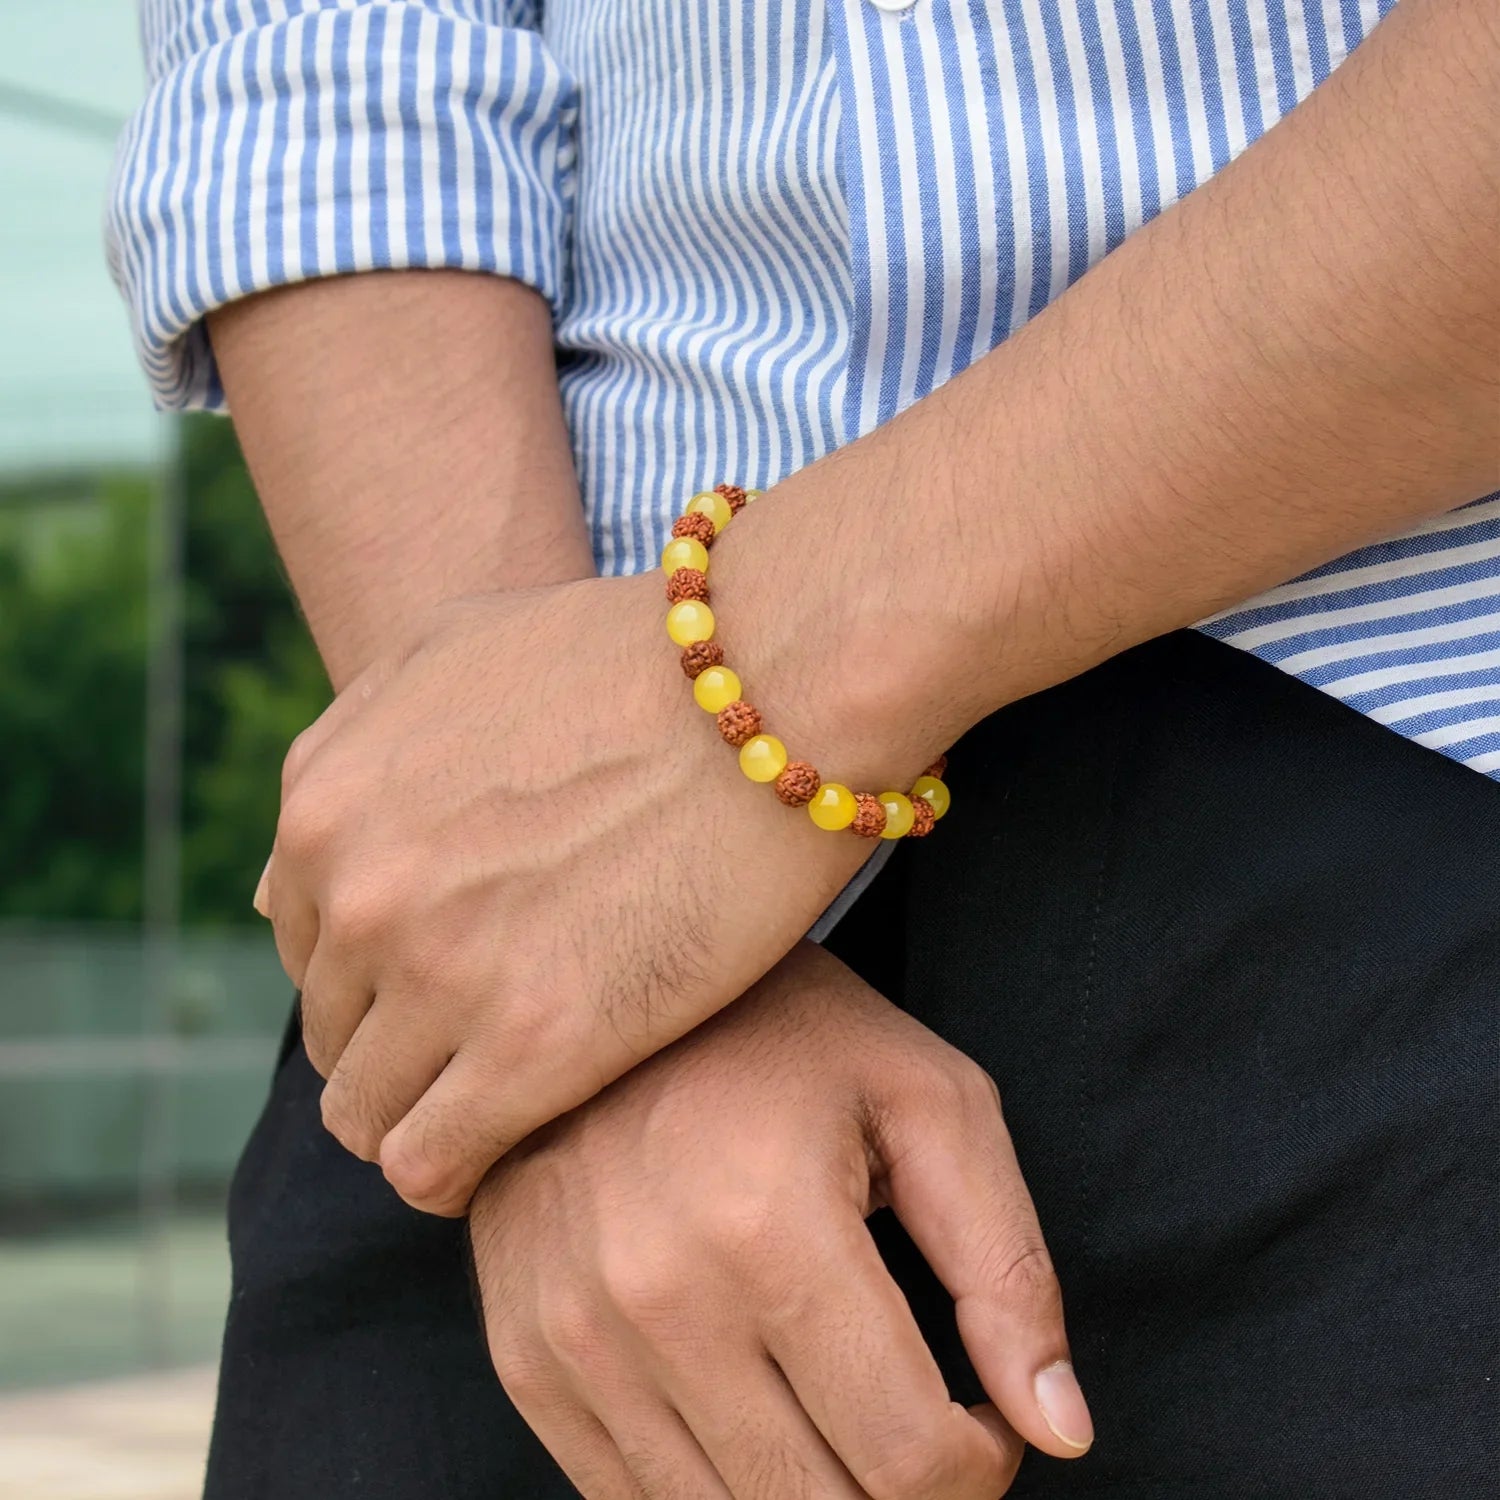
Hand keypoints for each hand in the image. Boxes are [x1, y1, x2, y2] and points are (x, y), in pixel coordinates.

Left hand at [264, 574, 905, 1215]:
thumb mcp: (453, 649)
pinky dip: (459, 1170)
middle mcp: (362, 894)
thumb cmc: (633, 658)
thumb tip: (288, 883)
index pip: (305, 948)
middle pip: (336, 1035)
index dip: (380, 972)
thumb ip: (351, 749)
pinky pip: (432, 1166)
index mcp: (329, 804)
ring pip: (368, 1115)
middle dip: (403, 1043)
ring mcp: (441, 973)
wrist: (776, 681)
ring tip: (510, 1097)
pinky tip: (517, 1144)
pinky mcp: (536, 1046)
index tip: (452, 982)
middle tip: (494, 1041)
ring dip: (427, 1114)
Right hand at [470, 941, 1093, 1498]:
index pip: (909, 1458)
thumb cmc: (786, 1032)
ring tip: (841, 1416)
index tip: (985, 1423)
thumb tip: (1062, 1429)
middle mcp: (657, 1299)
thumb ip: (1006, 1267)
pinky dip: (715, 1491)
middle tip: (919, 1429)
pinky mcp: (525, 1356)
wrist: (604, 989)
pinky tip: (757, 1417)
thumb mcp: (928, 1102)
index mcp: (771, 1228)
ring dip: (811, 1496)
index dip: (982, 1468)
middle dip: (902, 1496)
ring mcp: (574, 1337)